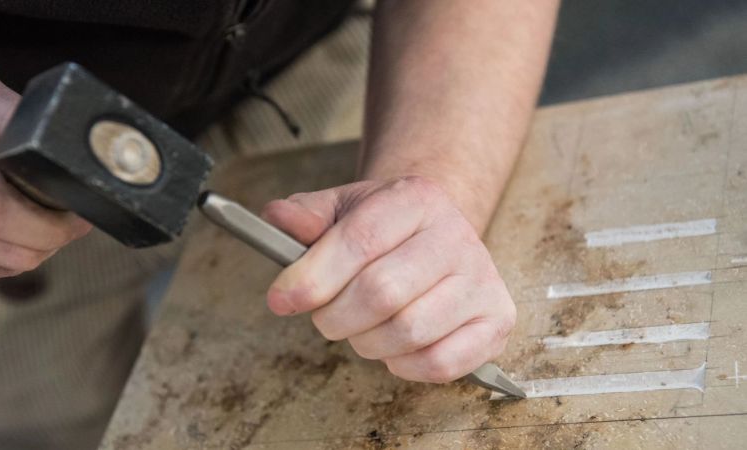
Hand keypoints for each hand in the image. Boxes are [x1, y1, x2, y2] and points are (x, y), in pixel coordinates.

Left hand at [262, 176, 514, 382]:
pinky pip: (439, 364)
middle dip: (335, 316)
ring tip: (361, 327)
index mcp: (416, 198)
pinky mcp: (497, 322)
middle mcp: (456, 235)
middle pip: (381, 292)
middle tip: (325, 316)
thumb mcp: (340, 210)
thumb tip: (276, 218)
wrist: (434, 238)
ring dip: (366, 342)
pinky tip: (394, 345)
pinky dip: (402, 365)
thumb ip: (305, 216)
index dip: (313, 277)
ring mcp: (482, 280)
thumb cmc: (381, 230)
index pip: (360, 240)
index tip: (279, 299)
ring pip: (408, 332)